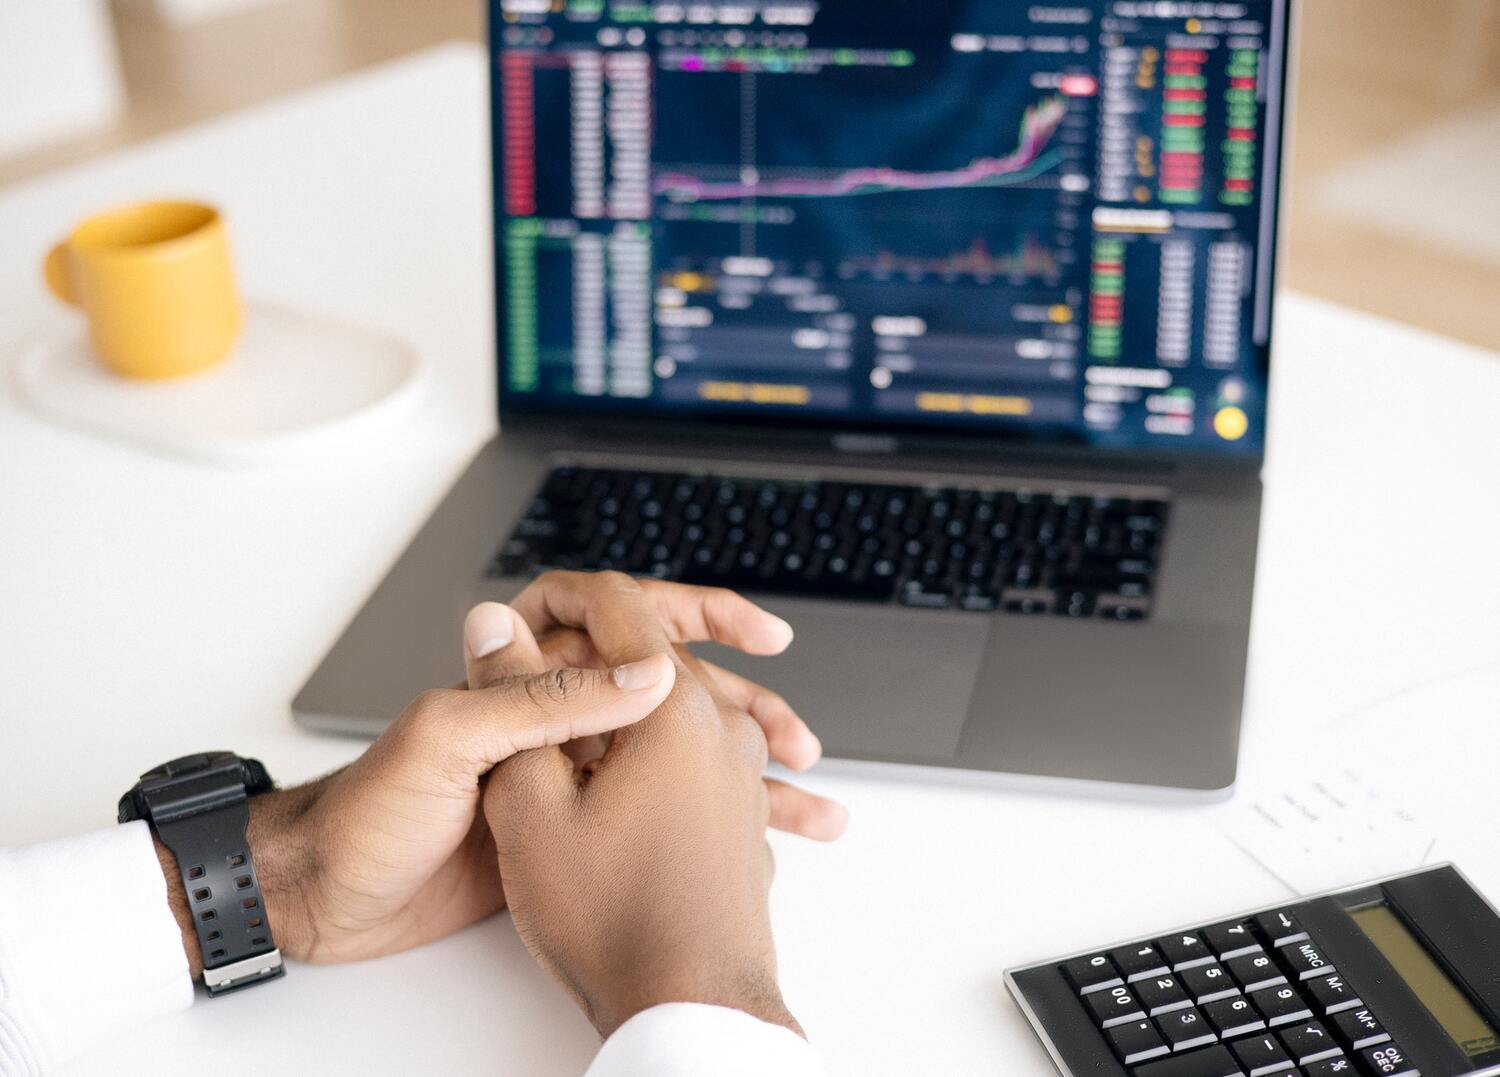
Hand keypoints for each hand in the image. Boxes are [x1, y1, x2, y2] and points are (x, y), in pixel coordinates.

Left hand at [154, 573, 830, 972]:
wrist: (330, 895)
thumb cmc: (369, 810)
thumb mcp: (449, 740)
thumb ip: (540, 699)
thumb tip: (642, 668)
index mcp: (524, 670)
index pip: (624, 616)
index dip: (696, 614)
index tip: (757, 632)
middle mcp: (553, 711)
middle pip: (669, 689)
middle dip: (741, 707)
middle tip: (796, 739)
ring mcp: (565, 770)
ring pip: (673, 755)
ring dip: (740, 772)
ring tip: (806, 801)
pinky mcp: (568, 825)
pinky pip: (651, 814)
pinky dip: (705, 827)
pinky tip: (753, 846)